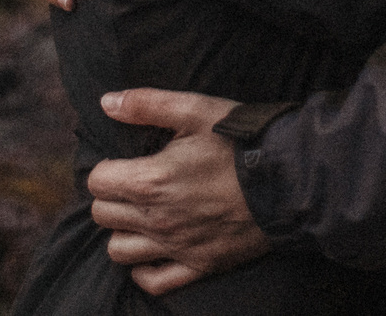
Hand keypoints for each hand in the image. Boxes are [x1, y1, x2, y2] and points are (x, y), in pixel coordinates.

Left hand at [88, 89, 269, 293]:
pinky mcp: (199, 265)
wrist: (288, 181)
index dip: (107, 168)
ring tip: (141, 215)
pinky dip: (144, 270)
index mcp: (152, 180)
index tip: (125, 162)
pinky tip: (152, 250)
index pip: (98, 182)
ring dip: (124, 231)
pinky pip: (154, 282)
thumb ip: (147, 104)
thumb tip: (107, 102)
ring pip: (119, 251)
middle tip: (133, 184)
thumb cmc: (241, 142)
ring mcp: (177, 247)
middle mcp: (158, 219)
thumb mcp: (196, 110)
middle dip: (111, 197)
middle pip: (103, 215)